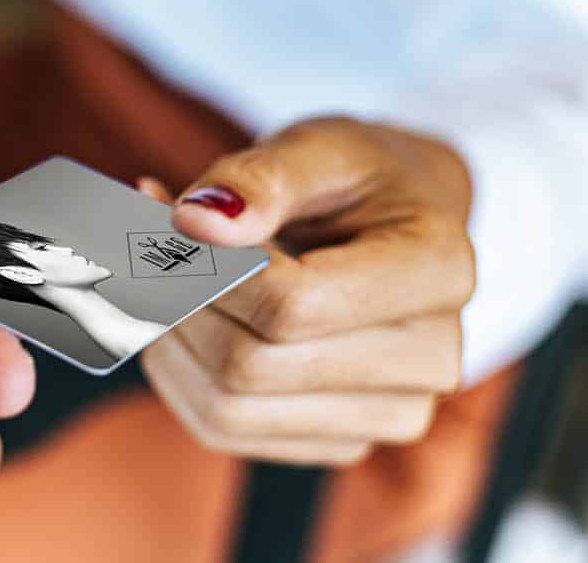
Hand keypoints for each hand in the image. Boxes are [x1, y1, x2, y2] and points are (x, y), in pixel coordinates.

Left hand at [138, 117, 474, 465]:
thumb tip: (195, 221)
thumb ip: (261, 178)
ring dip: (169, 340)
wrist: (392, 220)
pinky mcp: (338, 441)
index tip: (172, 219)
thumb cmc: (357, 177)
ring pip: (225, 409)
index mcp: (438, 270)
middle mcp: (430, 359)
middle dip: (179, 302)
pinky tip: (183, 314)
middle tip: (149, 243)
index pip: (291, 305)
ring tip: (163, 277)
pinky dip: (179, 370)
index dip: (210, 269)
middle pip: (251, 366)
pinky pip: (222, 427)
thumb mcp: (317, 147)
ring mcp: (388, 413)